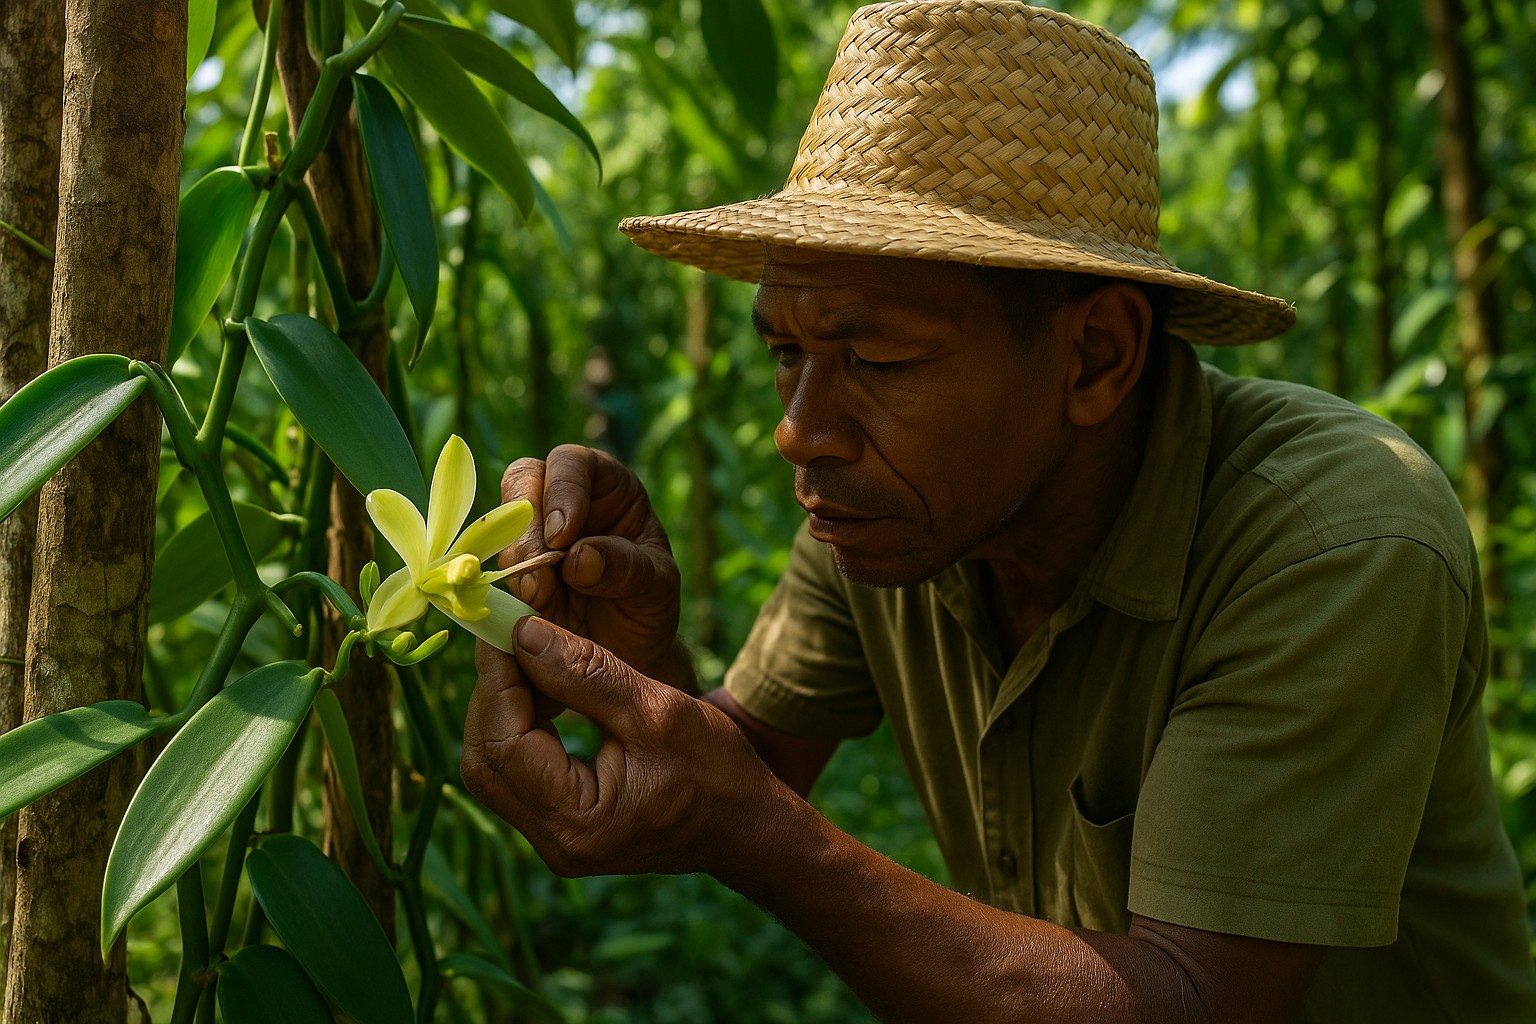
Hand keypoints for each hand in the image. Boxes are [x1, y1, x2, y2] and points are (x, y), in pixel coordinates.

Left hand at [461, 622, 782, 877]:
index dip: (496, 679)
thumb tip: (523, 632)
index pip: (505, 743)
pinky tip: (535, 689)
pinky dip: (518, 728)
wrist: (748, 826)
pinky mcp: (561, 828)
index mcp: (578, 821)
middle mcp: (554, 842)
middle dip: (490, 693)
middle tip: (507, 635)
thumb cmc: (718, 771)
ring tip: (520, 655)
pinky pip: (517, 774)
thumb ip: (588, 673)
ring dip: (500, 709)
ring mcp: (554, 840)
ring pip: (493, 767)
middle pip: (485, 760)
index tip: (504, 624)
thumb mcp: (658, 710)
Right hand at [500, 445, 680, 678]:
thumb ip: (627, 568)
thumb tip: (578, 558)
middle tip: (539, 568)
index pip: (573, 463)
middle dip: (527, 525)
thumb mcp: (657, 587)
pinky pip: (487, 562)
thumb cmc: (648, 604)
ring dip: (514, 559)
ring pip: (500, 523)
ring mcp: (532, 533)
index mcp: (607, 486)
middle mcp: (564, 500)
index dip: (562, 489)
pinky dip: (501, 583)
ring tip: (539, 597)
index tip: (563, 535)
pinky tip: (524, 607)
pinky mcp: (511, 568)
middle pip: (523, 480)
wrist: (627, 651)